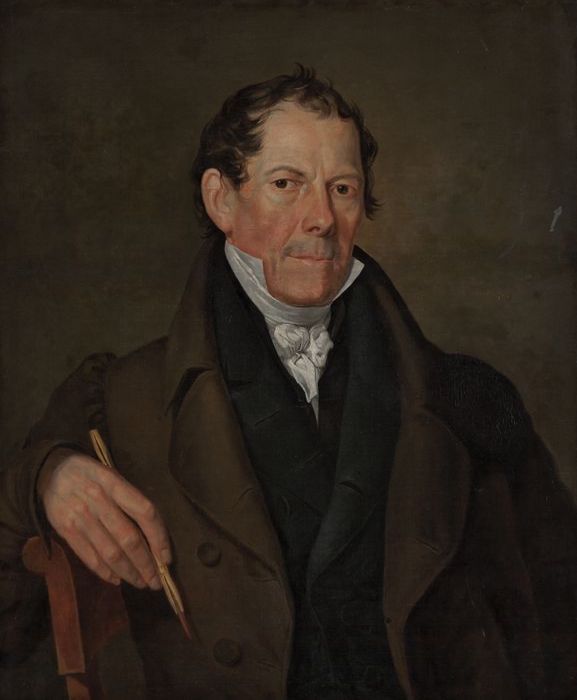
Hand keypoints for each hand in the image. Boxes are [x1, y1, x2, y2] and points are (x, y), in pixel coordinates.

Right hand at [38, 448, 170, 589]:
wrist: (51, 471)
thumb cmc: (91, 475)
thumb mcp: (113, 476)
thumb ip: (130, 500)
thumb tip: (154, 537)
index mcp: (115, 483)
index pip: (145, 512)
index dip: (159, 537)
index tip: (166, 558)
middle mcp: (98, 500)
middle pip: (129, 538)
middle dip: (146, 564)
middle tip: (156, 582)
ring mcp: (80, 516)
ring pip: (110, 552)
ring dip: (128, 572)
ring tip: (141, 583)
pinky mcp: (65, 529)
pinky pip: (88, 556)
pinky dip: (104, 572)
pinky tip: (117, 579)